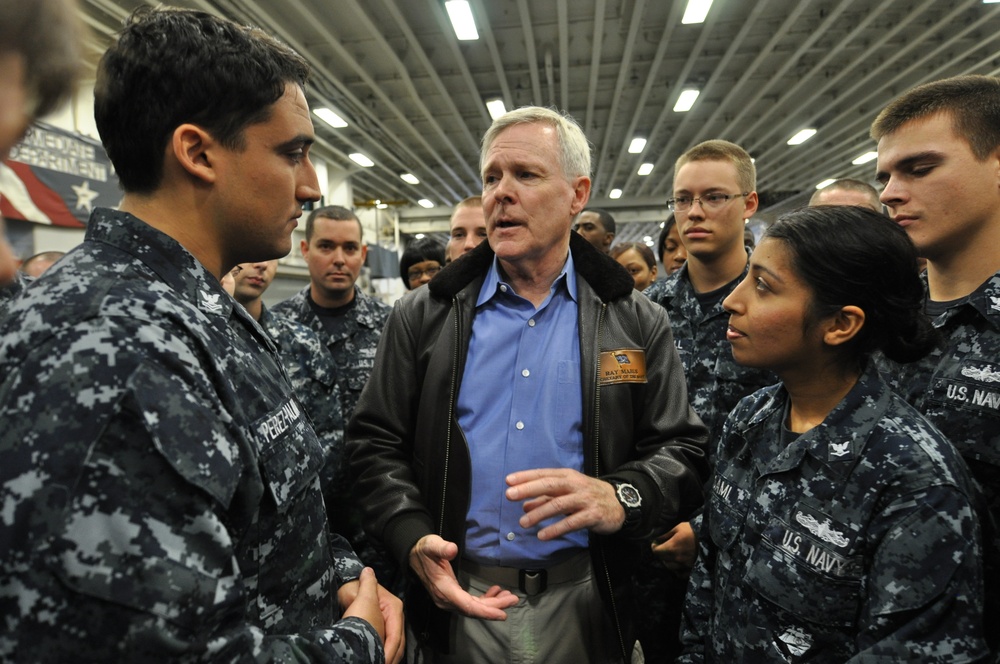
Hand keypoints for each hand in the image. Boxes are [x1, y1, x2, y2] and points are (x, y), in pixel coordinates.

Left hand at [338, 572, 405, 663]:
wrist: (348, 590)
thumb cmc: (352, 591)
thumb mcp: (361, 592)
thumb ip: (368, 584)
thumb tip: (368, 571)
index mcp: (394, 608)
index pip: (396, 635)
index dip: (389, 651)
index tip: (383, 661)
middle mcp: (395, 616)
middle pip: (398, 642)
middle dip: (391, 657)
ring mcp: (390, 623)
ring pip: (395, 645)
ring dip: (389, 656)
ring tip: (381, 663)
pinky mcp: (385, 629)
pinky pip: (388, 644)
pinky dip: (385, 654)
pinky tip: (379, 659)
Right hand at [409, 534, 518, 619]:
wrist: (414, 554)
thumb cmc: (425, 549)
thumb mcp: (432, 545)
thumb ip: (442, 548)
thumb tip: (452, 549)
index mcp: (444, 589)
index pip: (468, 605)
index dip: (486, 611)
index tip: (502, 613)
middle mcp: (446, 599)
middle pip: (474, 609)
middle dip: (495, 606)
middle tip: (513, 599)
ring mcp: (449, 599)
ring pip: (474, 607)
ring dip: (492, 604)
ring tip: (509, 596)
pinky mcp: (452, 596)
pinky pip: (471, 602)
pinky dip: (485, 600)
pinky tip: (496, 591)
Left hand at [505, 468, 625, 538]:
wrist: (620, 504)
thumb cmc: (588, 496)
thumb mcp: (567, 493)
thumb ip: (546, 499)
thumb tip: (523, 506)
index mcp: (568, 476)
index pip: (543, 474)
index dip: (526, 477)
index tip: (508, 481)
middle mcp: (576, 485)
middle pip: (549, 485)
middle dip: (528, 489)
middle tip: (509, 495)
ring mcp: (584, 500)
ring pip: (558, 505)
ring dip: (539, 513)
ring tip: (523, 523)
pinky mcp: (592, 515)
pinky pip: (571, 522)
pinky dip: (555, 529)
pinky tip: (542, 535)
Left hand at [651, 522, 696, 574]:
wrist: (711, 537)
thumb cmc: (694, 530)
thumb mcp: (678, 528)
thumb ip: (666, 535)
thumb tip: (657, 539)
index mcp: (672, 547)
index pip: (656, 552)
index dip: (654, 547)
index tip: (656, 543)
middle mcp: (677, 558)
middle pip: (663, 560)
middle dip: (661, 554)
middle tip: (663, 548)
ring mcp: (685, 565)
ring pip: (670, 567)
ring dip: (668, 561)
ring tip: (670, 556)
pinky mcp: (692, 569)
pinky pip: (681, 574)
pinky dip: (677, 571)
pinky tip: (678, 565)